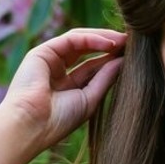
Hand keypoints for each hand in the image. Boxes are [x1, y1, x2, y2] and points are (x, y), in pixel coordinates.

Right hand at [0, 27, 126, 145]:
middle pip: (87, 49)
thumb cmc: (58, 120)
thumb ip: (105, 79)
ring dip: (104, 38)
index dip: (112, 59)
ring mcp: (48, 59)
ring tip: (125, 40)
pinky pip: (72, 39)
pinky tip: (111, 43)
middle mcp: (56, 69)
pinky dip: (92, 39)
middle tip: (132, 43)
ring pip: (80, 40)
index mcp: (66, 84)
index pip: (92, 66)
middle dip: (110, 44)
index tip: (133, 56)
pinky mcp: (42, 51)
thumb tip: (123, 62)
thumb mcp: (89, 99)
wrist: (31, 125)